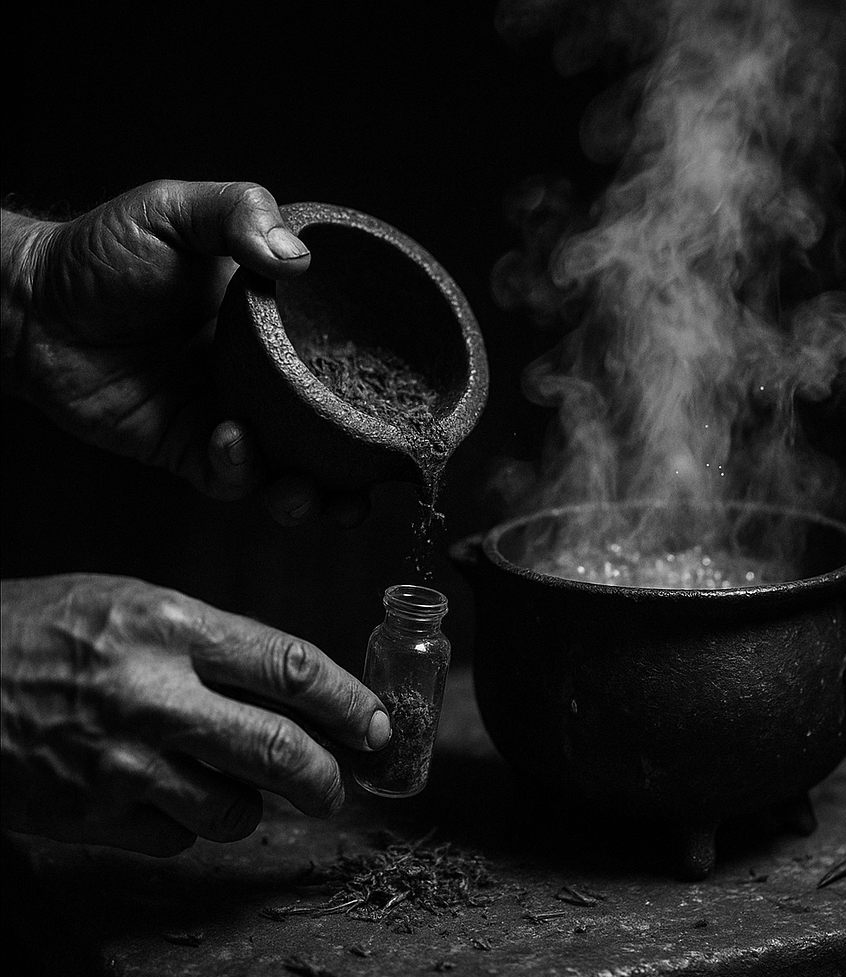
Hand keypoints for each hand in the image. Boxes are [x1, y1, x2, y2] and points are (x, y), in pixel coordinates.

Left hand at [0, 180, 367, 525]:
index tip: (404, 415)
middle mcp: (262, 379)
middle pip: (327, 435)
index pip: (342, 365)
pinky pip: (228, 478)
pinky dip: (240, 470)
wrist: (30, 304)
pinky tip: (231, 439)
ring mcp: (228, 417)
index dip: (377, 397)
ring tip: (308, 493)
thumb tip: (299, 259)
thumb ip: (239, 213)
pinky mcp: (187, 450)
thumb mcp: (176, 209)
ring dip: (304, 494)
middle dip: (355, 473)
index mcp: (277, 330)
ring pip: (285, 472)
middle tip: (370, 488)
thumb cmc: (103, 251)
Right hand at [0, 574, 391, 855]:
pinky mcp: (88, 816)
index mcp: (172, 627)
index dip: (350, 702)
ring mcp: (119, 763)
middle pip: (279, 751)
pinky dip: (187, 824)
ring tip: (238, 783)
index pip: (292, 667)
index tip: (377, 725)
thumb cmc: (47, 629)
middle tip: (339, 784)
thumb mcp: (139, 604)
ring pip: (233, 810)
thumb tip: (295, 689)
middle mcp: (153, 696)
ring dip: (254, 805)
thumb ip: (217, 644)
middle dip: (327, 777)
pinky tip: (168, 795)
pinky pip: (175, 839)